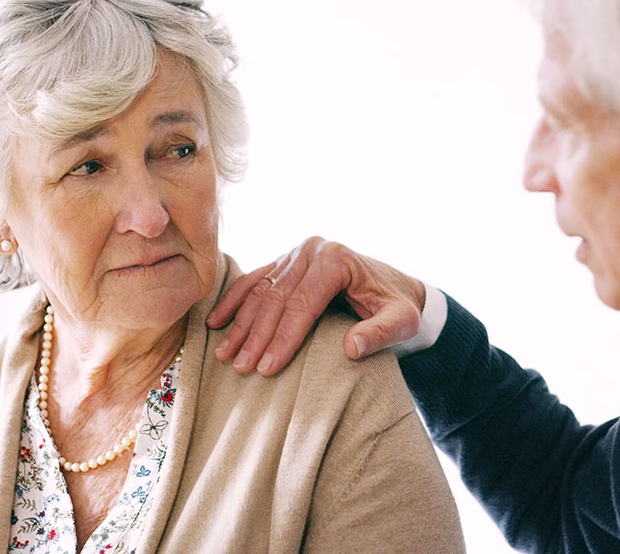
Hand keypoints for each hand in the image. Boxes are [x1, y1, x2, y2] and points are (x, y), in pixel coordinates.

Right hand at [207, 236, 426, 374]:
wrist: (396, 286)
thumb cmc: (399, 305)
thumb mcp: (402, 321)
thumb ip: (381, 334)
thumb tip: (352, 349)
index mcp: (335, 259)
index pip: (302, 304)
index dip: (283, 339)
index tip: (266, 368)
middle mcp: (312, 250)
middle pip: (276, 298)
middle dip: (256, 336)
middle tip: (240, 368)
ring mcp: (295, 253)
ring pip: (260, 291)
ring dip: (240, 324)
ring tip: (225, 354)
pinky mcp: (285, 261)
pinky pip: (254, 281)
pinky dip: (233, 302)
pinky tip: (216, 323)